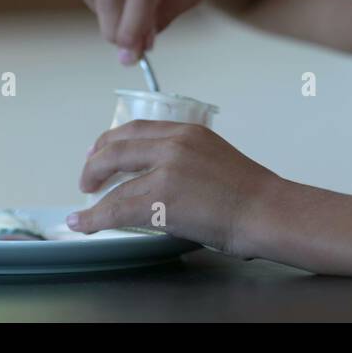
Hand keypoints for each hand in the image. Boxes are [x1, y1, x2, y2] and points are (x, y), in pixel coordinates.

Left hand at [68, 120, 278, 257]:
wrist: (267, 210)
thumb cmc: (250, 195)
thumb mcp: (215, 158)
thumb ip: (185, 159)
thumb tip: (159, 176)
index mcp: (188, 131)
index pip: (137, 129)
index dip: (111, 141)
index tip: (99, 152)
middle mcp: (174, 143)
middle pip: (117, 147)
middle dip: (95, 164)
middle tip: (87, 179)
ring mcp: (166, 169)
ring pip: (114, 180)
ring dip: (93, 195)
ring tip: (84, 207)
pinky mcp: (161, 197)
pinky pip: (117, 207)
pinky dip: (95, 218)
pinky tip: (84, 223)